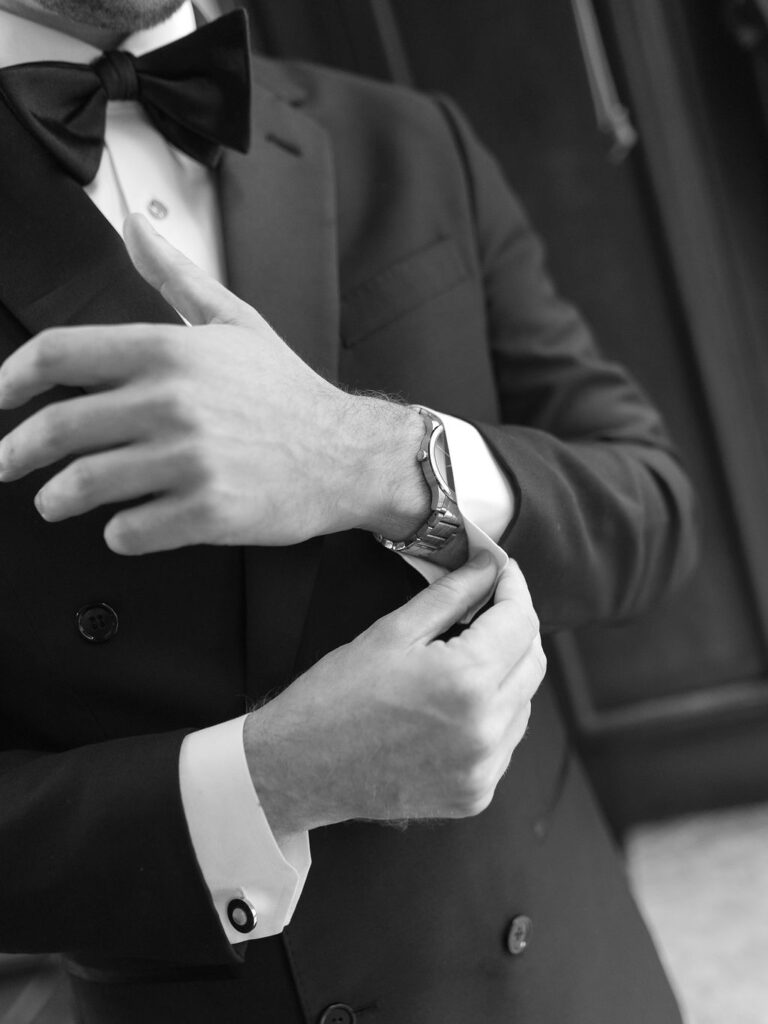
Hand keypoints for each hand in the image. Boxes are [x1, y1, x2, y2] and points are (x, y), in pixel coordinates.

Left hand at [0, 215, 427, 554]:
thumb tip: (135, 224)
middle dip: (15, 452)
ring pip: (84, 486)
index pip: (60, 354)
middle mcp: (172, 402)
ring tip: (55, 502)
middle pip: (58, 428)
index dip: (10, 378)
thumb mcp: (235, 320)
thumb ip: (175, 275)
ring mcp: (189, 459)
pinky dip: (116, 533)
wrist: (347, 453)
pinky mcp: (207, 510)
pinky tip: (124, 524)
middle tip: (6, 462)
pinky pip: (130, 530)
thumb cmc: (288, 391)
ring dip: (56, 499)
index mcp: (170, 350)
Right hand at [244, 552, 544, 837]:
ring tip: (463, 659)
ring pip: (525, 702)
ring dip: (507, 672)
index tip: (503, 573)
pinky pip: (505, 741)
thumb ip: (451, 595)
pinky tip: (456, 703)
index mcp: (464, 681)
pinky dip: (493, 715)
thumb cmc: (335, 698)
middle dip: (516, 627)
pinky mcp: (476, 794)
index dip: (515, 588)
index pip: (521, 621)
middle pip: (534, 661)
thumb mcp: (392, 632)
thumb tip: (488, 568)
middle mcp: (484, 729)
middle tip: (488, 606)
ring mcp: (483, 768)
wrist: (299, 768)